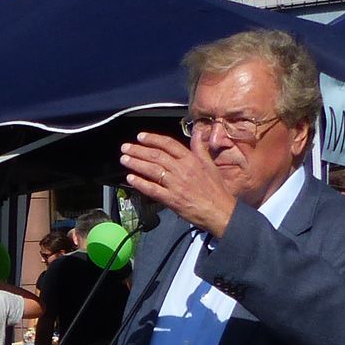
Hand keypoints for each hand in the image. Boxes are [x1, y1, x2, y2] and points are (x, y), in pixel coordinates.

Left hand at [120, 132, 238, 237]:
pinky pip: (153, 189)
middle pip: (156, 155)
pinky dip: (140, 183)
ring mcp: (176, 184)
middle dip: (138, 150)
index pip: (168, 144)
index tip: (140, 136)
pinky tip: (130, 178)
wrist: (220, 211)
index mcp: (191, 160)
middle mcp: (182, 169)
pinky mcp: (172, 199)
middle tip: (125, 147)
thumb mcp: (210, 165)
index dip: (153, 139)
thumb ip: (199, 148)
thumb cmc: (216, 190)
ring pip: (152, 170)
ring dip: (136, 163)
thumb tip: (196, 133)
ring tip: (124, 159)